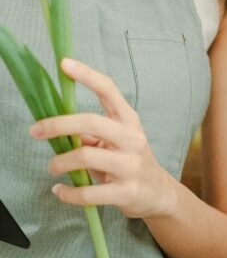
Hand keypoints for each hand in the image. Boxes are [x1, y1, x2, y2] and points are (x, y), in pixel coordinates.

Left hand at [29, 57, 175, 218]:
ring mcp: (131, 166)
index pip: (109, 90)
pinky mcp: (126, 192)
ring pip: (86, 156)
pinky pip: (89, 193)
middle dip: (58, 125)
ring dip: (60, 162)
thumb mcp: (117, 141)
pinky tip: (60, 191)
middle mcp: (132, 139)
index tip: (64, 64)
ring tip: (53, 167)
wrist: (159, 193)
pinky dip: (68, 193)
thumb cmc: (130, 161)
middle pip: (91, 122)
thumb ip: (92, 132)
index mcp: (129, 121)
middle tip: (36, 131)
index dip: (87, 75)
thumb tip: (59, 128)